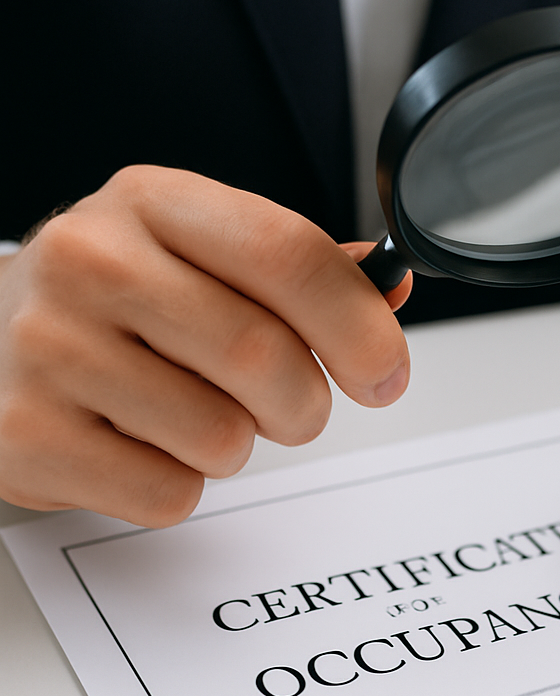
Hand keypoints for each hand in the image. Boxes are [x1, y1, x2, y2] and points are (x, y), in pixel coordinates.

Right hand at [0, 166, 411, 524]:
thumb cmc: (110, 304)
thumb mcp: (193, 255)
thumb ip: (294, 271)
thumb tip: (388, 287)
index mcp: (152, 202)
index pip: (288, 253)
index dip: (359, 325)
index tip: (384, 372)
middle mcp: (91, 260)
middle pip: (265, 356)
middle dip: (302, 404)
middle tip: (285, 408)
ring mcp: (49, 347)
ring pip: (222, 437)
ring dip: (232, 447)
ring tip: (183, 414)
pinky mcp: (27, 434)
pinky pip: (168, 493)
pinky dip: (175, 486)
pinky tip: (134, 444)